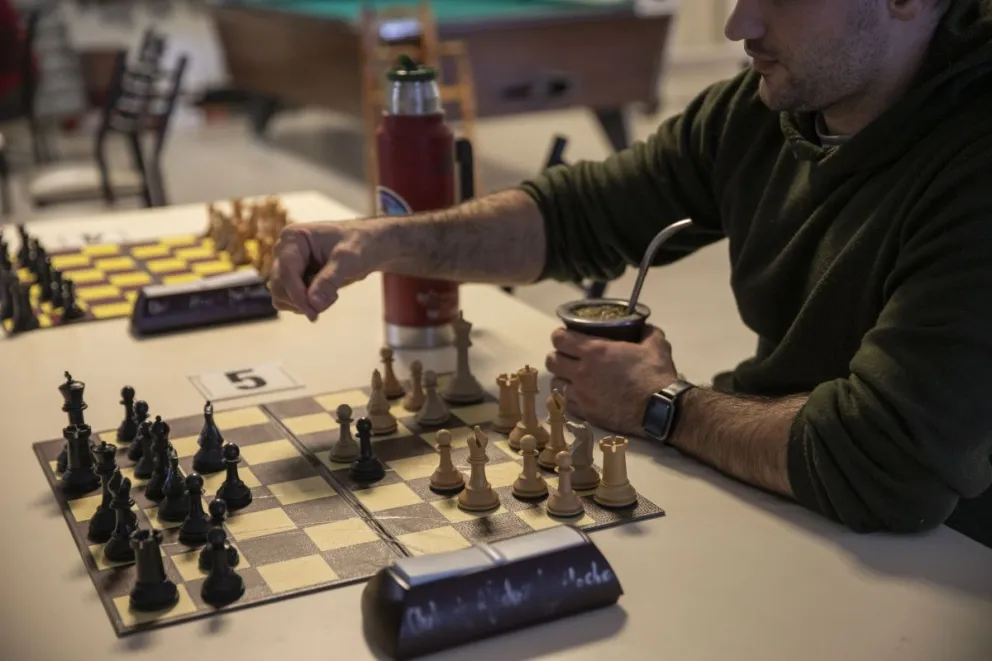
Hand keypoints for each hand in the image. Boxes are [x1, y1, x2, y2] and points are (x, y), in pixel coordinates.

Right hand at [268, 220, 387, 320]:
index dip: (297, 295)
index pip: (285, 272)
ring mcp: (288, 265)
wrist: (369, 245)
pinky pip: (292, 300)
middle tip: (332, 300)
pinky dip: (307, 304)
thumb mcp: (349, 260)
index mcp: (293, 238)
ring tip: (332, 294)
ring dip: (305, 304)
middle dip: (302, 301)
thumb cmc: (360, 245)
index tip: (314, 313)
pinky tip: (327, 294)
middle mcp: (284, 251)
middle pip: (278, 287)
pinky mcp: (294, 278)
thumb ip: (330, 280)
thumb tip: (314, 304)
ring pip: (282, 297)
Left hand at [546, 325, 677, 435]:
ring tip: (571, 377)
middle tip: (568, 356)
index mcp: (594, 351)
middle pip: (551, 361)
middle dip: (557, 356)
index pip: (559, 339)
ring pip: (555, 383)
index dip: (560, 335)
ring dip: (561, 378)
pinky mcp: (586, 413)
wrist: (660, 410)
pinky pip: (565, 404)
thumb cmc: (656, 374)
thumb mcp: (655, 345)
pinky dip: (569, 397)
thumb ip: (646, 332)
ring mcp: (581, 395)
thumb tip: (644, 326)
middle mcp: (582, 372)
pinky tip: (579, 395)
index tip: (566, 336)